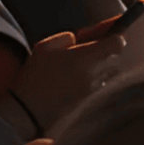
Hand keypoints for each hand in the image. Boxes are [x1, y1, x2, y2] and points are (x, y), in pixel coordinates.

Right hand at [10, 30, 125, 133]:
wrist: (26, 111)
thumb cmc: (34, 76)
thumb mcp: (45, 47)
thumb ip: (66, 38)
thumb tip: (77, 41)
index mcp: (84, 58)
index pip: (117, 43)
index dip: (114, 35)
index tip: (107, 33)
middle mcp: (92, 74)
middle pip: (115, 58)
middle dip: (107, 51)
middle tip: (90, 48)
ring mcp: (90, 90)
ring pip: (109, 72)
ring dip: (102, 65)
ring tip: (83, 63)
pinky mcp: (85, 101)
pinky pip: (100, 84)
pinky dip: (95, 78)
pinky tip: (78, 77)